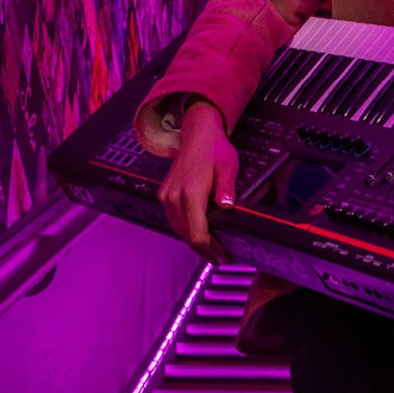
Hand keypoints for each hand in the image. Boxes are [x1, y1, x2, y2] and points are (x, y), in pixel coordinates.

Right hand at [158, 99, 238, 264]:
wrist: (197, 133)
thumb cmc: (216, 149)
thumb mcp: (228, 166)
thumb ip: (227, 187)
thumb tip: (227, 208)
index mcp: (190, 193)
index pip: (196, 233)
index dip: (210, 249)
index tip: (223, 256)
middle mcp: (173, 197)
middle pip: (187, 235)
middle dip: (204, 250)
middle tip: (222, 258)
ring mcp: (167, 196)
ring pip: (179, 229)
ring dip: (195, 242)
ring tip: (214, 251)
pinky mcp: (165, 194)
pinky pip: (175, 220)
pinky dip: (187, 230)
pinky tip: (201, 234)